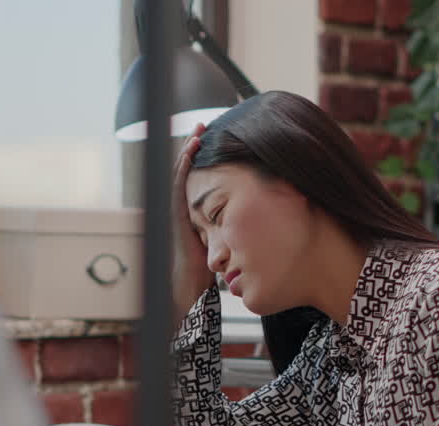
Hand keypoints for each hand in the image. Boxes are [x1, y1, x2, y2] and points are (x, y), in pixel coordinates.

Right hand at [172, 124, 215, 321]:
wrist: (190, 287)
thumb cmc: (208, 270)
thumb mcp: (225, 242)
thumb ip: (234, 227)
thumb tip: (263, 215)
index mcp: (193, 211)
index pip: (198, 179)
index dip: (204, 159)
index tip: (215, 140)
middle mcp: (183, 208)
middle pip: (188, 171)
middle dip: (194, 147)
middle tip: (204, 125)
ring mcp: (177, 209)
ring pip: (181, 173)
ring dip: (188, 150)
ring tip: (198, 130)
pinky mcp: (175, 213)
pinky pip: (179, 183)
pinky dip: (184, 164)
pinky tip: (192, 148)